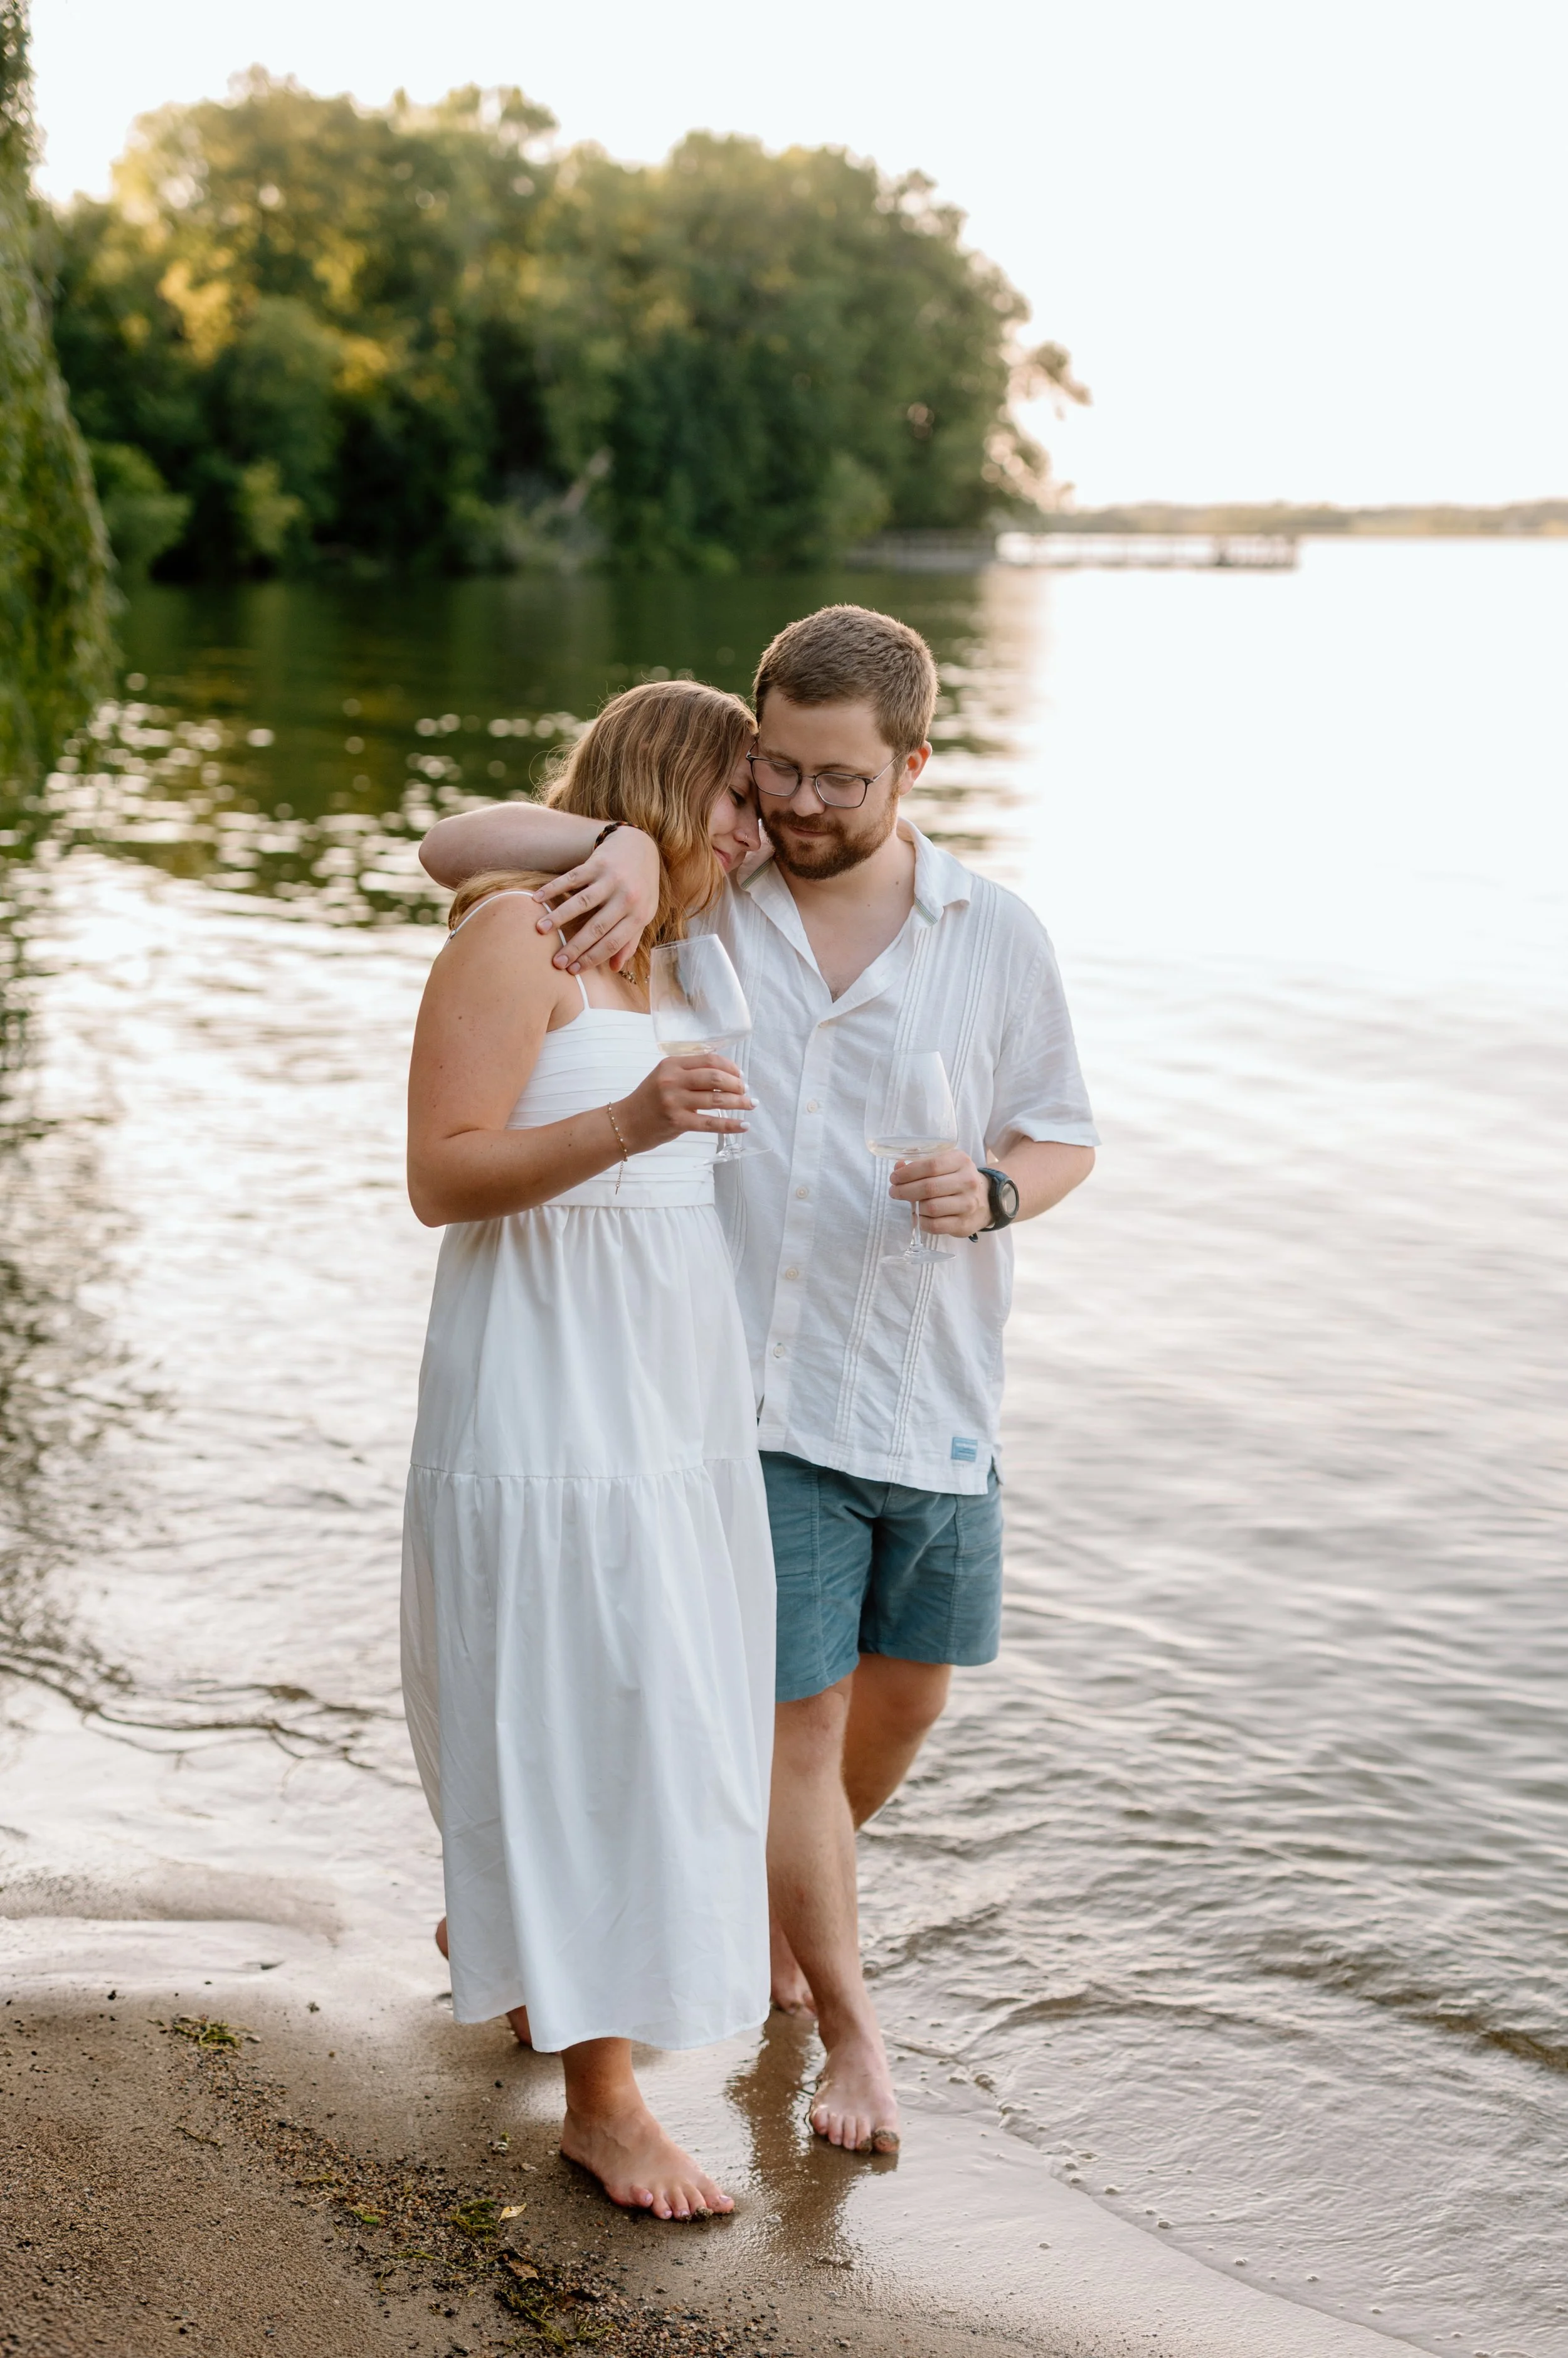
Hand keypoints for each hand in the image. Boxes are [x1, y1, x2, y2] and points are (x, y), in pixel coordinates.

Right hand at [532, 828, 659, 971]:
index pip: (613, 943)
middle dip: (574, 947)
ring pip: (581, 902)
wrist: (639, 846)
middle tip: (555, 961)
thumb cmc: (641, 886)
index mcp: (639, 914)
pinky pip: (572, 878)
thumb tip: (616, 968)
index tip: (573, 970)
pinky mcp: (597, 863)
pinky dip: (553, 888)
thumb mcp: (644, 913)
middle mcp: (627, 897)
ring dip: (559, 917)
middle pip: (596, 927)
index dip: (592, 958)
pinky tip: (537, 899)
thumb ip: (630, 940)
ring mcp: (611, 879)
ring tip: (540, 930)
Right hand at [617, 1055, 752, 1152]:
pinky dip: (731, 1124)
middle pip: (716, 1076)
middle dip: (737, 1084)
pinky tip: (744, 1125)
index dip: (730, 1066)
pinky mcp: (677, 1121)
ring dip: (739, 1102)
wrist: (625, 1124)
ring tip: (750, 1105)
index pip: (709, 1059)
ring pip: (716, 1099)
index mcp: (671, 1064)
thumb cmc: (648, 1101)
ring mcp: (674, 1101)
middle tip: (746, 1091)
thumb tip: (726, 1075)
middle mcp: (672, 1079)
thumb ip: (689, 1073)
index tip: (740, 1075)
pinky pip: (711, 1123)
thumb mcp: (664, 1078)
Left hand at [888, 1148, 989, 1236]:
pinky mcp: (964, 1224)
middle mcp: (967, 1182)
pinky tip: (919, 1216)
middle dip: (905, 1190)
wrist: (986, 1199)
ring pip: (931, 1208)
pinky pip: (935, 1226)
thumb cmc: (957, 1179)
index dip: (908, 1173)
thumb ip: (920, 1164)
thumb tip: (898, 1168)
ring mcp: (968, 1205)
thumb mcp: (944, 1164)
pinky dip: (921, 1221)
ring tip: (910, 1203)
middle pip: (929, 1187)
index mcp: (961, 1161)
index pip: (931, 1165)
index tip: (894, 1178)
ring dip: (914, 1207)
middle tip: (894, 1192)